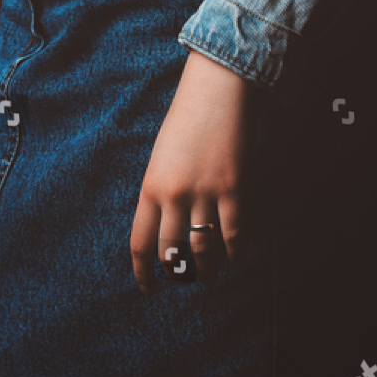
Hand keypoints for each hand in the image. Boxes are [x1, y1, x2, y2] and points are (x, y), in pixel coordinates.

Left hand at [130, 49, 254, 292]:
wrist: (216, 89)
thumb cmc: (186, 119)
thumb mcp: (161, 157)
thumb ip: (161, 191)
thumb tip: (168, 228)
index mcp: (150, 186)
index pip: (141, 242)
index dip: (143, 272)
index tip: (148, 288)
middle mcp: (174, 194)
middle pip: (172, 252)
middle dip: (178, 274)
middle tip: (185, 282)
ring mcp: (204, 192)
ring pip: (204, 249)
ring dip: (208, 271)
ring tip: (211, 279)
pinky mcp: (233, 187)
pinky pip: (233, 233)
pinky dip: (235, 253)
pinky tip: (236, 260)